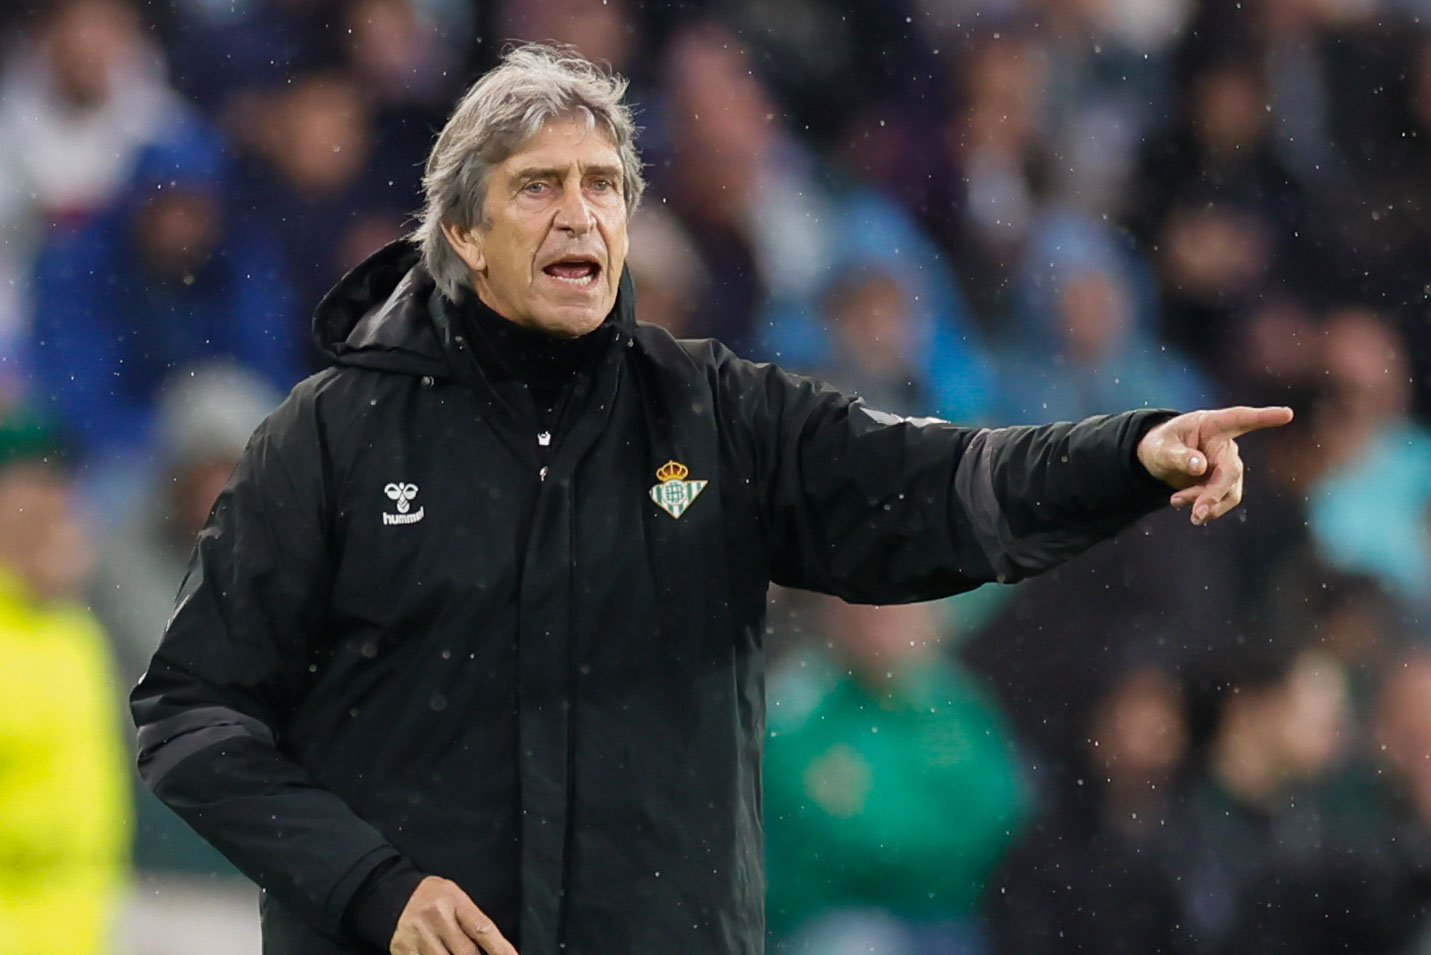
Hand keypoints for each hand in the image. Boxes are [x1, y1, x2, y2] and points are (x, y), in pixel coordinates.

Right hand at [390, 876, 517, 954]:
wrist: (389, 892)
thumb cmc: (431, 896)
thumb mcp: (455, 897)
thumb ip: (471, 920)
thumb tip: (491, 948)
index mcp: (454, 901)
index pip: (483, 929)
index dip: (501, 949)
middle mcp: (437, 918)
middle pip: (467, 953)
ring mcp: (419, 936)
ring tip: (457, 953)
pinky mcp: (403, 951)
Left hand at [1136, 406, 1293, 524]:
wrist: (1160, 461)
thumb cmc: (1161, 445)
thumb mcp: (1161, 448)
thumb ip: (1179, 456)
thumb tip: (1200, 466)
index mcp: (1212, 425)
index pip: (1241, 418)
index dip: (1264, 417)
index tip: (1288, 413)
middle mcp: (1226, 445)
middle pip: (1231, 470)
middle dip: (1214, 493)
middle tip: (1197, 513)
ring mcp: (1228, 465)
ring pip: (1228, 489)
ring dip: (1206, 502)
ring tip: (1175, 502)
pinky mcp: (1226, 483)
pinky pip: (1224, 500)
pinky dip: (1209, 508)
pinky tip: (1191, 512)